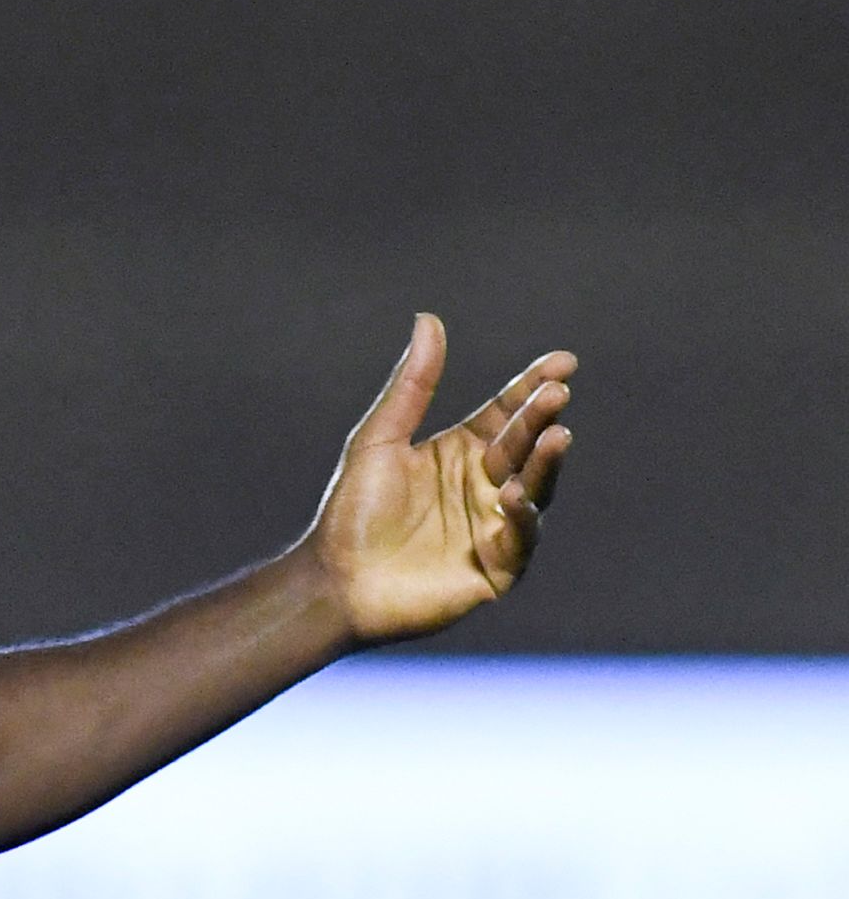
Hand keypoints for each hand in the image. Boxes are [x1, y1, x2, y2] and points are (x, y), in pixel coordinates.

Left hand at [304, 313, 574, 644]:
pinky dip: (523, 518)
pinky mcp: (496, 568)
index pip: (505, 414)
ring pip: (534, 489)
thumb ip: (412, 385)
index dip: (532, 388)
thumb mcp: (380, 437)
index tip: (562, 361)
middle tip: (557, 393)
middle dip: (542, 418)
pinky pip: (520, 540)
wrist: (336, 579)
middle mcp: (483, 486)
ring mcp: (494, 526)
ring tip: (557, 435)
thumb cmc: (353, 509)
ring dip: (546, 463)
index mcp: (459, 453)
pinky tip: (514, 496)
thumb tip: (429, 320)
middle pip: (522, 446)